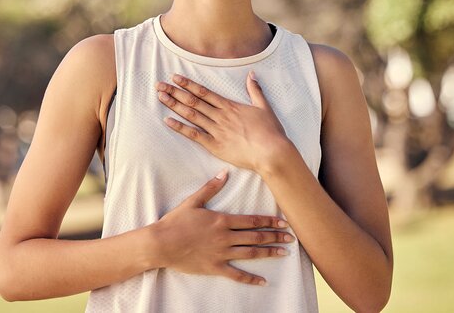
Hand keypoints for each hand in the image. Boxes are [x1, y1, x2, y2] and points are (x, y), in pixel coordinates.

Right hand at [153, 169, 294, 285]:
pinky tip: (263, 281)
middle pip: (256, 236)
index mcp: (222, 220)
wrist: (161, 243)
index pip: (252, 220)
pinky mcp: (215, 267)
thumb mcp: (193, 201)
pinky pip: (236, 274)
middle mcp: (225, 237)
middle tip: (292, 238)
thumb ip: (210, 187)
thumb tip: (224, 173)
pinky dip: (250, 278)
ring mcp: (221, 253)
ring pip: (250, 253)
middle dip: (275, 236)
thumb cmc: (175, 221)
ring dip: (269, 253)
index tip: (284, 222)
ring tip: (284, 253)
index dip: (270, 221)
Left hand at [155, 71, 290, 172]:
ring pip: (191, 114)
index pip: (204, 92)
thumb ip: (255, 90)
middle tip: (159, 85)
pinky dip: (180, 127)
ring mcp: (216, 130)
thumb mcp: (264, 107)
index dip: (188, 84)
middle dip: (175, 92)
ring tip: (161, 97)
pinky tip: (168, 121)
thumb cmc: (270, 131)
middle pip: (193, 101)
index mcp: (230, 106)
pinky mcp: (215, 145)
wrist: (271, 152)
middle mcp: (220, 116)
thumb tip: (251, 74)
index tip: (175, 78)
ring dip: (174, 105)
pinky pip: (194, 135)